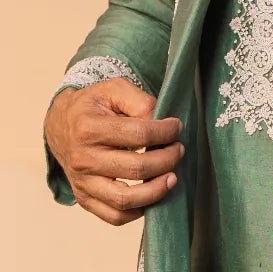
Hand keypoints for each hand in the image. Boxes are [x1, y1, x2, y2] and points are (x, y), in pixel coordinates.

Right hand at [44, 77, 183, 225]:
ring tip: (172, 177)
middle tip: (179, 150)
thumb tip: (161, 123)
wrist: (61, 123)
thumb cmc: (93, 105)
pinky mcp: (84, 198)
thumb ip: (140, 101)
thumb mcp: (114, 89)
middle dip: (167, 159)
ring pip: (124, 199)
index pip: (139, 134)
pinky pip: (113, 216)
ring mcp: (82, 183)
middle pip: (136, 168)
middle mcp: (83, 159)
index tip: (177, 127)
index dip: (165, 132)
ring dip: (156, 191)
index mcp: (90, 128)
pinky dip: (138, 211)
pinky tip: (152, 195)